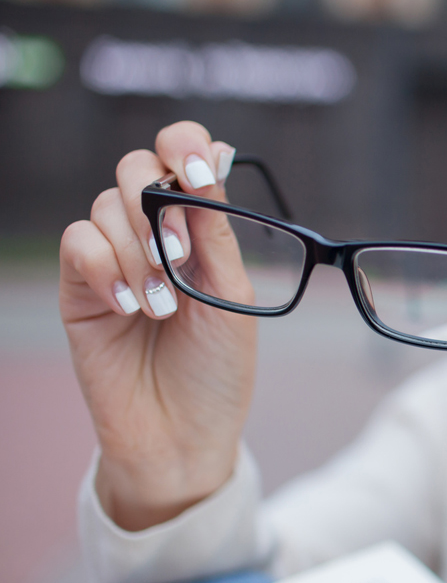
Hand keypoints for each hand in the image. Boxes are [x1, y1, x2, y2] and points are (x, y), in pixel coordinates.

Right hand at [60, 122, 254, 530]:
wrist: (182, 436)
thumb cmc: (217, 371)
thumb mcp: (232, 297)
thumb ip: (215, 234)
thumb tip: (211, 165)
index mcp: (201, 230)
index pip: (184, 159)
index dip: (186, 146)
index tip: (198, 169)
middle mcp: (155, 235)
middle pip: (135, 168)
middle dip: (157, 204)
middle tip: (177, 257)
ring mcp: (115, 259)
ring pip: (107, 205)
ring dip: (138, 250)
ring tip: (161, 308)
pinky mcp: (80, 288)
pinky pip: (78, 243)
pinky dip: (105, 267)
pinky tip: (129, 307)